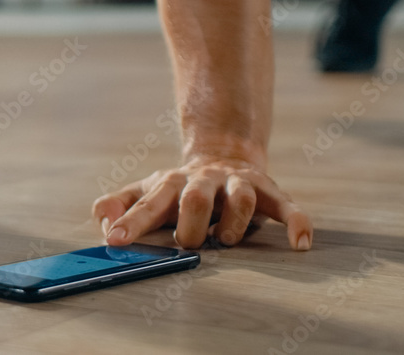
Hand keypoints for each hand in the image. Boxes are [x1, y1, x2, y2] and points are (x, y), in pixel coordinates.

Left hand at [92, 158, 312, 249]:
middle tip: (186, 244)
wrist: (222, 158)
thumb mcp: (145, 192)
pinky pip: (289, 206)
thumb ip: (117, 204)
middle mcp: (205, 181)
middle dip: (189, 225)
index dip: (131, 222)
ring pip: (241, 197)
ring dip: (235, 222)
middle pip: (195, 198)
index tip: (115, 241)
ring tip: (225, 239)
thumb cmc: (177, 189)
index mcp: (171, 184)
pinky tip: (300, 243)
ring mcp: (238, 185)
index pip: (148, 204)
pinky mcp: (270, 193)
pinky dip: (297, 223)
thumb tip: (103, 223)